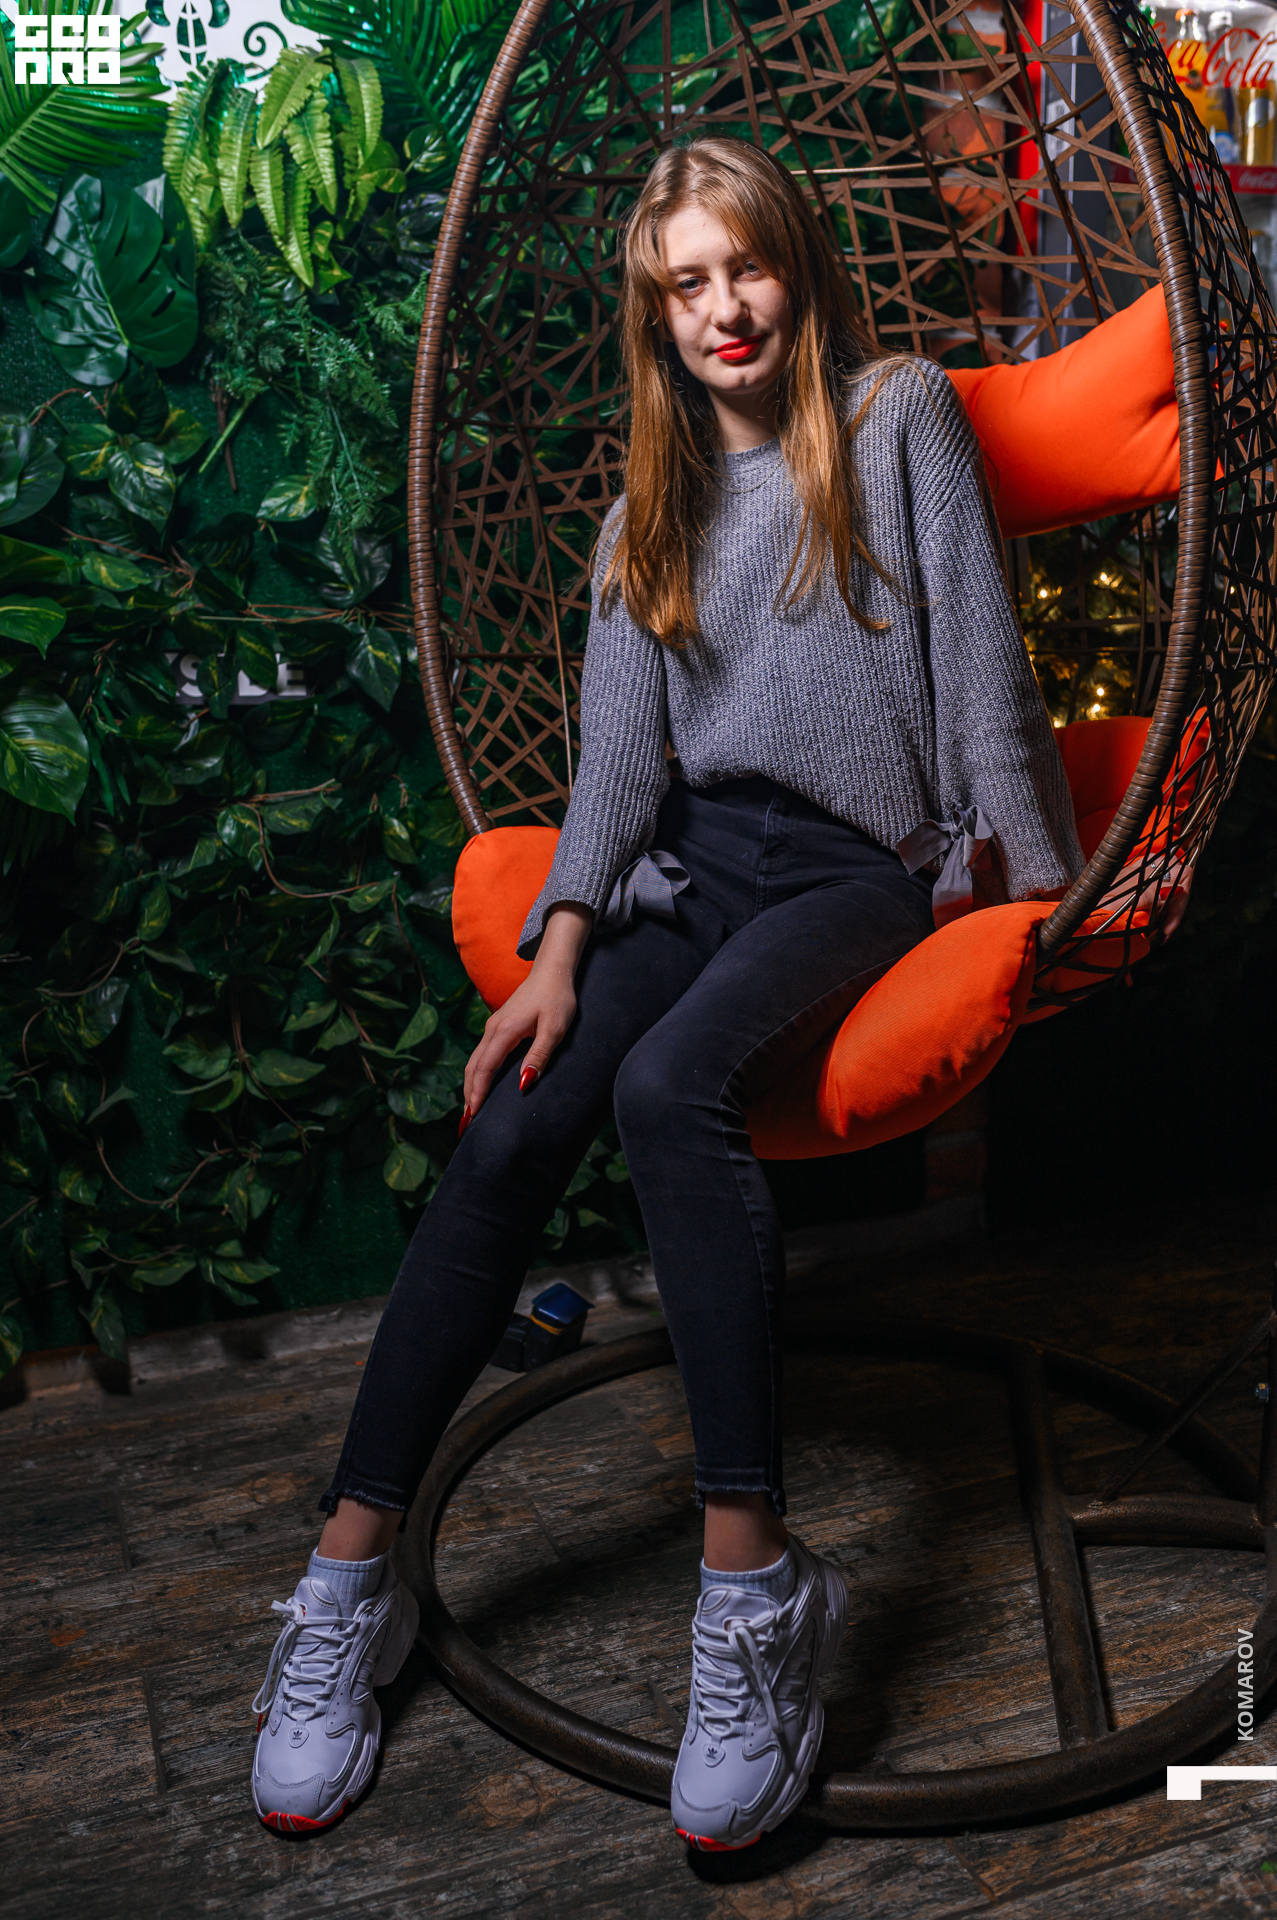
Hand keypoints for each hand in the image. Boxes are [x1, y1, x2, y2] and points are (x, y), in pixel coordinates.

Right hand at [460, 902, 592, 1125]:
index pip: (485, 1068)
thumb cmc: (557, 998)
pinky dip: (477, 1075)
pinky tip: (480, 1087)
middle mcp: (492, 1029)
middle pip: (473, 1068)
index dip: (478, 1094)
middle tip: (466, 1124)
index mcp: (504, 1031)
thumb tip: (523, 1083)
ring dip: (471, 1086)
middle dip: (469, 1095)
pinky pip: (481, 1055)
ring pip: (475, 1061)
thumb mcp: (555, 1028)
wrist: (552, 971)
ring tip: (470, 1111)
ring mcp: (492, 1027)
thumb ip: (539, 1055)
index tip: (473, 1116)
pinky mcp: (497, 1027)